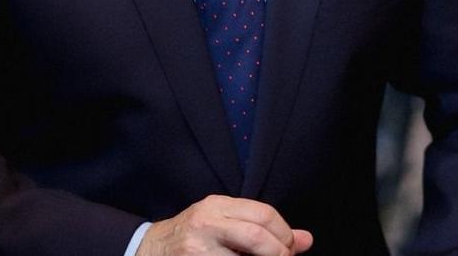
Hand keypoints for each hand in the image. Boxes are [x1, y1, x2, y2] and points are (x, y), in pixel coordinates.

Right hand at [138, 195, 312, 255]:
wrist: (150, 251)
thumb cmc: (192, 238)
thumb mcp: (224, 224)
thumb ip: (264, 230)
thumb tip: (306, 240)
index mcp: (216, 206)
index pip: (263, 214)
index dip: (285, 235)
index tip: (288, 248)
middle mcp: (206, 223)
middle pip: (257, 235)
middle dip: (279, 253)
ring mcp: (198, 249)